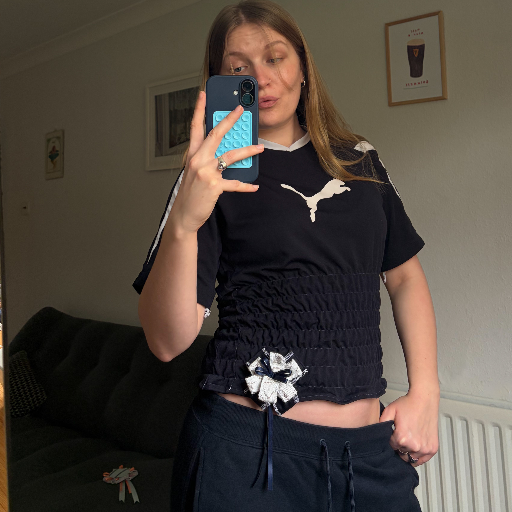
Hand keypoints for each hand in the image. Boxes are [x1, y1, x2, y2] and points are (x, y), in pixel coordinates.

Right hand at [169, 90, 263, 234]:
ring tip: (259, 148)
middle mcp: (197, 160)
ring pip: (231, 156)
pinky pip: (235, 183)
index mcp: (192, 155)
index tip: (203, 94)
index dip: (199, 109)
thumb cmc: (190, 194)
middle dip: (229, 120)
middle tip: (240, 110)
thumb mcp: (194, 172)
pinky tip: (254, 186)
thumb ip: (207, 160)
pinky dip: (246, 185)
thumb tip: (226, 153)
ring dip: (248, 151)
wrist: (184, 215)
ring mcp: (206, 172)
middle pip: (216, 134)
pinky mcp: (214, 186)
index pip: (195, 127)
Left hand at [379, 388, 439, 467]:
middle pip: (401, 454)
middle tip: (401, 436)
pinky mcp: (433, 448)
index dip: (391, 441)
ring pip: (411, 458)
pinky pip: (422, 460)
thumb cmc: (408, 404)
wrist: (424, 399)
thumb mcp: (389, 410)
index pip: (391, 447)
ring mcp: (425, 448)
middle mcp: (414, 445)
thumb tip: (376, 434)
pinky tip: (415, 447)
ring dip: (408, 452)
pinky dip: (418, 456)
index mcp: (402, 438)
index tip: (394, 434)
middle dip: (399, 447)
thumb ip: (381, 423)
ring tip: (409, 440)